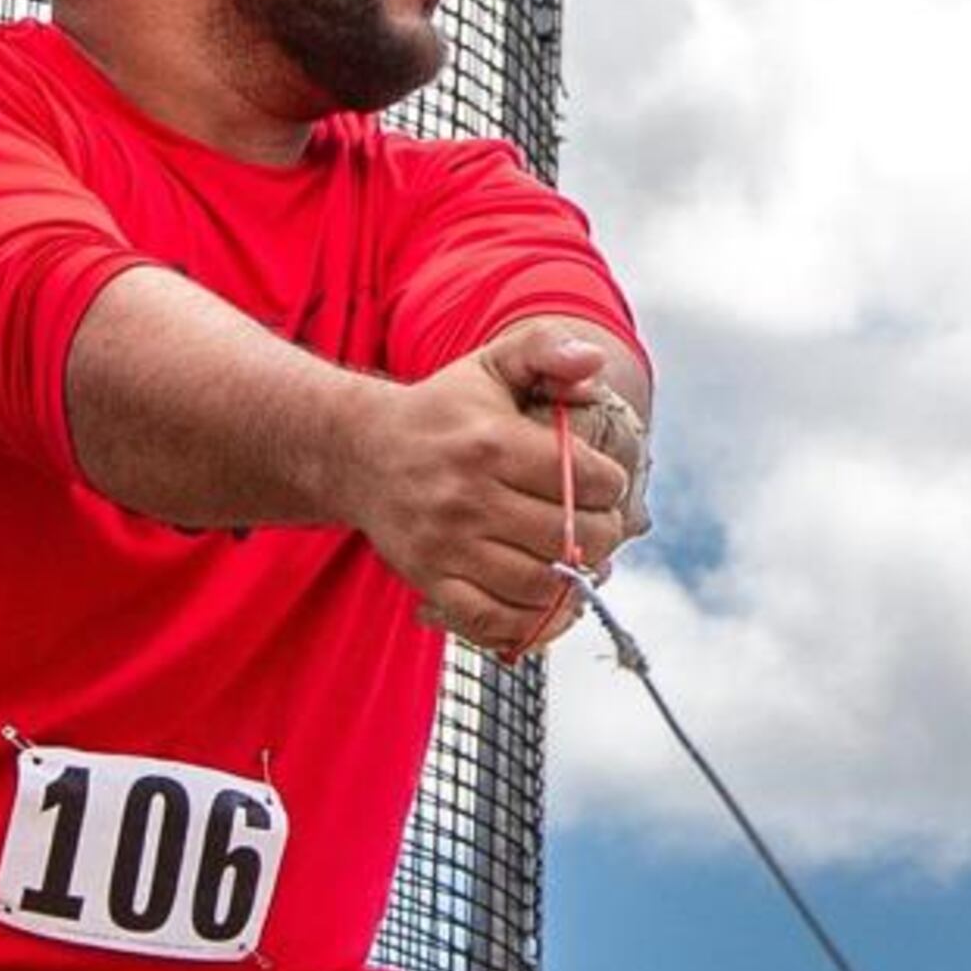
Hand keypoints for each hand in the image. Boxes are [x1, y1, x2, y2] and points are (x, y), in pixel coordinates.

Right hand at [342, 327, 633, 655]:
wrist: (360, 452)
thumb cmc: (442, 411)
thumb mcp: (490, 365)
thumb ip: (544, 349)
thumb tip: (593, 362)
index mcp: (493, 443)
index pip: (585, 479)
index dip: (610, 484)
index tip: (603, 483)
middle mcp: (469, 497)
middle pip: (570, 537)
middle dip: (602, 537)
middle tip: (599, 528)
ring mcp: (447, 545)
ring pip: (537, 584)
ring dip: (571, 581)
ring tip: (574, 561)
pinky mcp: (430, 579)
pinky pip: (491, 619)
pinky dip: (528, 621)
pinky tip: (544, 601)